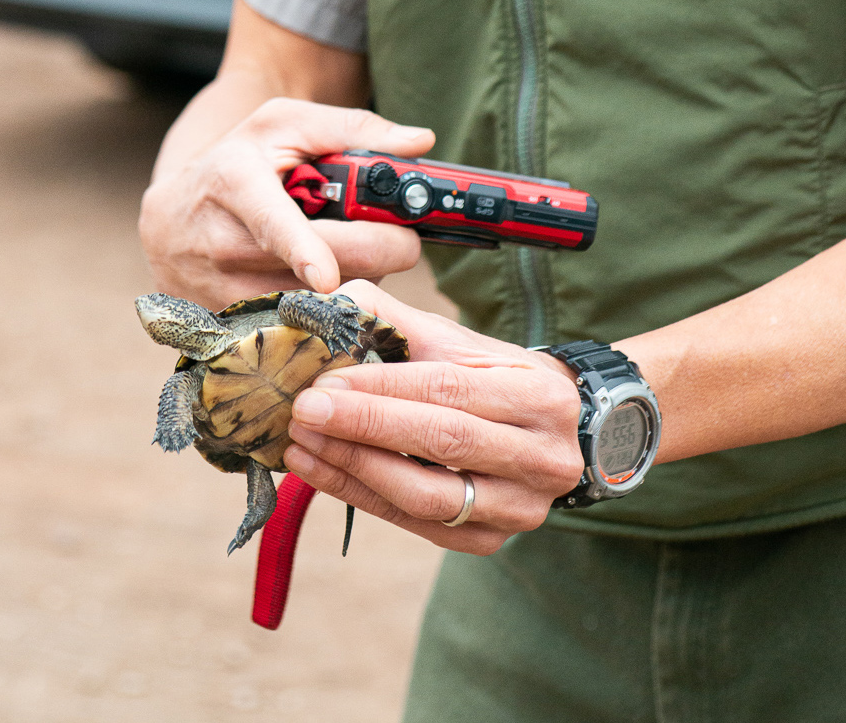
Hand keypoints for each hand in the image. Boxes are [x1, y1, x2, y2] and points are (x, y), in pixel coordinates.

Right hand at [139, 98, 434, 308]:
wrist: (171, 219)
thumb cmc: (238, 163)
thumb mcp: (284, 126)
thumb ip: (354, 128)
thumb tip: (420, 141)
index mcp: (234, 181)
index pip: (271, 223)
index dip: (303, 250)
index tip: (326, 276)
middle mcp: (220, 242)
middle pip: (312, 272)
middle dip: (373, 256)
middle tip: (399, 239)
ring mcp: (220, 290)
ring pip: (313, 305)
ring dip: (353, 281)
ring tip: (350, 253)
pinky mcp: (226, 324)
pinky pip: (297, 327)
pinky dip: (326, 309)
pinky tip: (324, 284)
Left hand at [284, 280, 585, 555]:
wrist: (544, 436)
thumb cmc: (490, 379)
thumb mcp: (456, 341)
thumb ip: (395, 321)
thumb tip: (328, 305)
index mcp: (540, 395)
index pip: (449, 388)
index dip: (382, 387)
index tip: (323, 380)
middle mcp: (542, 458)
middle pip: (442, 442)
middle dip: (364, 425)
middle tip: (303, 410)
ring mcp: (519, 508)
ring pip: (426, 496)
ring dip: (354, 467)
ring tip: (301, 443)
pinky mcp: (488, 541)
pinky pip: (413, 523)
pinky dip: (359, 496)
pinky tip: (318, 469)